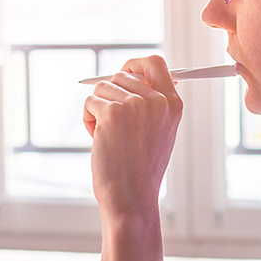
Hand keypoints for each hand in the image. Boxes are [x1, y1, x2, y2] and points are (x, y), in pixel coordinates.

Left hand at [82, 56, 182, 219]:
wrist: (131, 198)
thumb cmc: (141, 168)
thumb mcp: (160, 131)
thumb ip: (152, 102)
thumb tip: (134, 74)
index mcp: (173, 104)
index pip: (155, 63)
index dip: (135, 65)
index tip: (123, 73)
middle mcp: (157, 100)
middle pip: (121, 75)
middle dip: (110, 96)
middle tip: (113, 124)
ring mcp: (135, 105)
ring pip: (102, 88)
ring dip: (98, 110)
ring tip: (109, 136)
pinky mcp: (112, 112)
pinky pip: (90, 102)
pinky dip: (88, 120)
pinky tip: (98, 140)